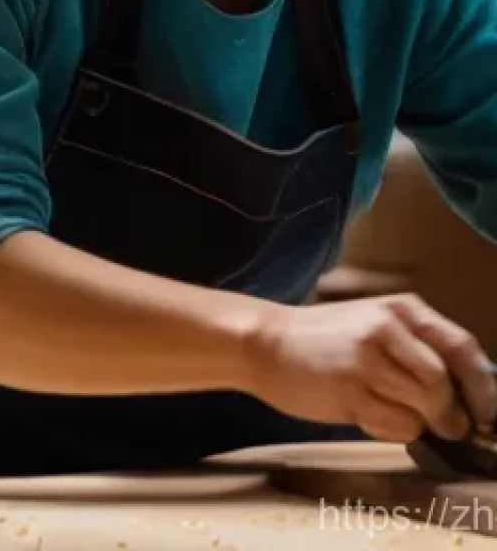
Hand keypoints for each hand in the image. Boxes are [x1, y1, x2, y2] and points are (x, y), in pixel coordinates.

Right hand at [244, 293, 496, 442]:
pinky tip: (365, 414)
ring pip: (424, 409)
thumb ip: (417, 349)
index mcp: (400, 309)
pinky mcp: (349, 390)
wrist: (264, 342)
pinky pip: (396, 426)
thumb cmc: (323, 338)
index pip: (462, 348)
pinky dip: (391, 431)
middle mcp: (387, 328)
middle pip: (443, 385)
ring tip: (387, 410)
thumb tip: (471, 396)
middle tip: (440, 425)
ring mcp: (366, 359)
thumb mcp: (373, 325)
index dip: (483, 387)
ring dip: (415, 422)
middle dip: (448, 414)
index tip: (487, 414)